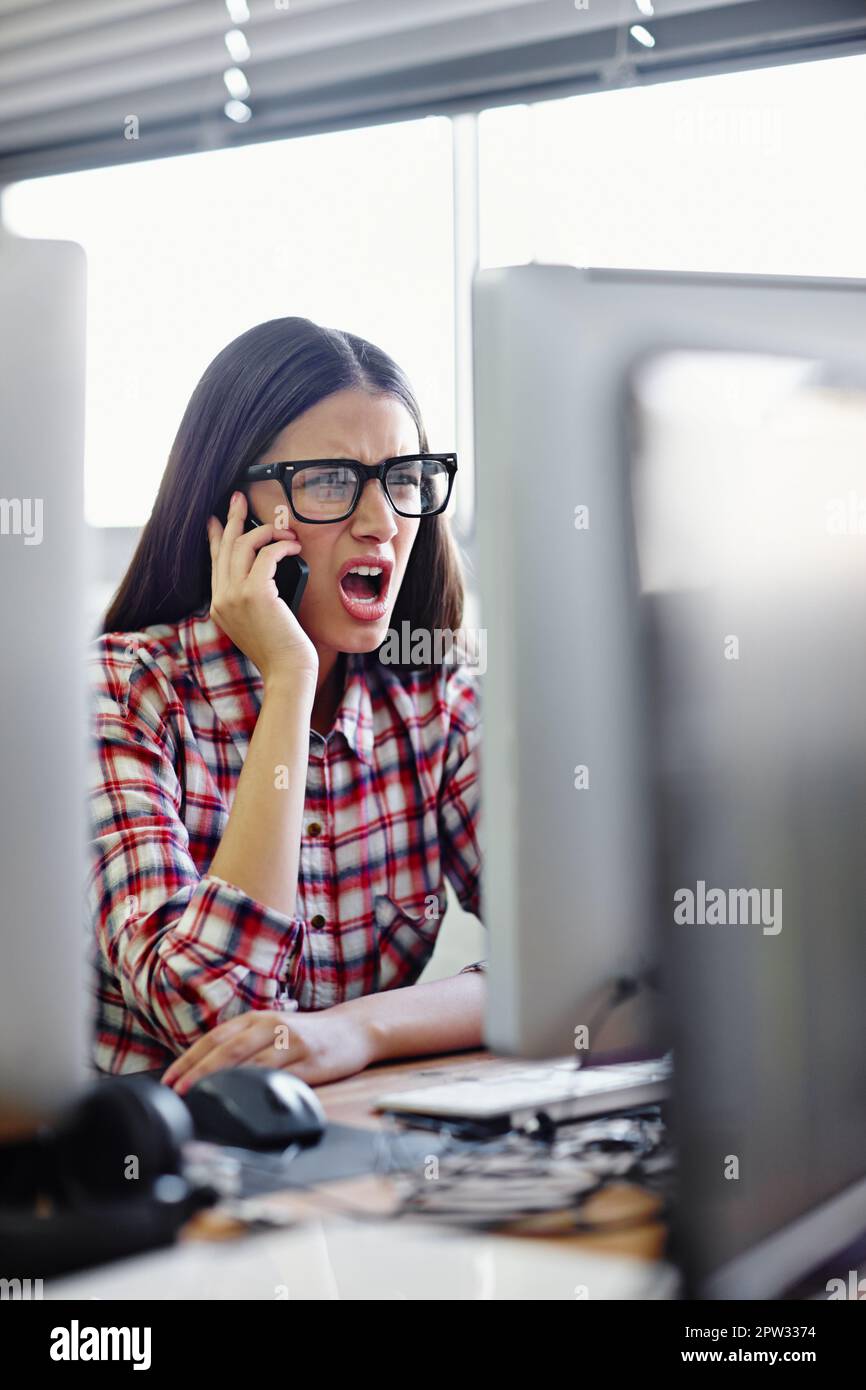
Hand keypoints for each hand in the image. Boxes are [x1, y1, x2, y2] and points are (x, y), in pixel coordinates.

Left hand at [162, 1006, 377, 1092]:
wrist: (352, 1030)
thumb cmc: (306, 1034)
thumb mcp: (271, 1030)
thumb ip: (243, 1044)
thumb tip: (205, 1071)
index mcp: (256, 1019)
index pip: (214, 1039)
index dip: (189, 1059)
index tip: (169, 1080)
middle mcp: (270, 1026)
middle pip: (227, 1050)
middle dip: (199, 1072)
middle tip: (179, 1091)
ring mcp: (290, 1044)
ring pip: (250, 1063)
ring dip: (223, 1081)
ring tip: (202, 1097)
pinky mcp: (308, 1062)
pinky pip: (279, 1077)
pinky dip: (258, 1088)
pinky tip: (244, 1099)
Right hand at [207, 490, 317, 685]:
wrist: (287, 672)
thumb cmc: (281, 651)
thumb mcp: (259, 622)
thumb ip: (252, 599)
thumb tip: (265, 570)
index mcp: (219, 606)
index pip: (215, 562)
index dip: (215, 536)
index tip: (216, 518)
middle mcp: (221, 599)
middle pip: (224, 547)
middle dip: (232, 518)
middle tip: (239, 498)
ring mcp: (234, 596)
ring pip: (243, 545)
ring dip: (266, 532)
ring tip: (285, 533)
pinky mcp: (254, 594)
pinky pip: (266, 555)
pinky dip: (281, 546)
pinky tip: (293, 547)